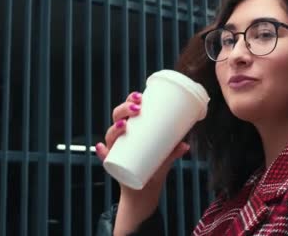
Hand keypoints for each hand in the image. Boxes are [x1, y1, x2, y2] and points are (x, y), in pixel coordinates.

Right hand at [95, 91, 189, 233]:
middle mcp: (121, 137)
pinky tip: (102, 147)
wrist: (145, 189)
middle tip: (136, 109)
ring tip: (124, 125)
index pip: (128, 110)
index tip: (140, 96)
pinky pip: (104, 157)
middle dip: (124, 110)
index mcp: (132, 129)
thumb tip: (186, 145)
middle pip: (117, 118)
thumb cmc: (154, 166)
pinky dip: (101, 152)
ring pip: (110, 135)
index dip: (130, 100)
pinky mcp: (113, 164)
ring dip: (114, 128)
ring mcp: (116, 150)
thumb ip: (174, 151)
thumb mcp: (166, 157)